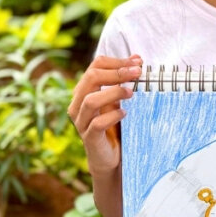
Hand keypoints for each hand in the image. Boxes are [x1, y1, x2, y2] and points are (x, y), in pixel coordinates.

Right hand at [67, 55, 142, 176]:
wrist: (110, 157)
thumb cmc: (114, 125)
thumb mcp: (118, 100)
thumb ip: (123, 81)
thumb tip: (137, 59)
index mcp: (84, 91)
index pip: (95, 66)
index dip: (117, 62)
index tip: (138, 62)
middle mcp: (78, 104)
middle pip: (91, 78)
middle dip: (117, 72)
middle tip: (138, 73)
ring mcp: (81, 121)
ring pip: (90, 100)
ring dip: (113, 92)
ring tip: (131, 93)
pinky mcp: (89, 138)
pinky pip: (96, 124)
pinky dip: (112, 116)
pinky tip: (125, 113)